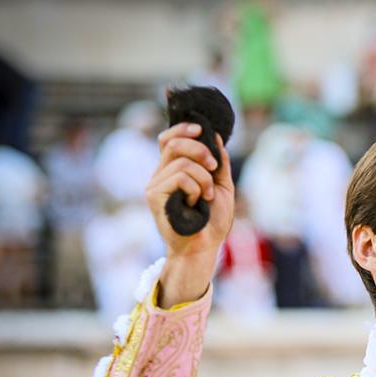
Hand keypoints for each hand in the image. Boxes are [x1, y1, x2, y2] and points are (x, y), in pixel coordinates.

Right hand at [146, 122, 234, 258]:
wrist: (205, 246)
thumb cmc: (213, 221)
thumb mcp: (222, 185)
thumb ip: (219, 162)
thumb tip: (215, 136)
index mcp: (173, 170)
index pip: (168, 139)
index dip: (183, 129)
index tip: (202, 130)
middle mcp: (160, 175)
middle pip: (173, 143)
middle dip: (200, 150)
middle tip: (213, 167)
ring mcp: (155, 185)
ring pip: (181, 161)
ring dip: (203, 177)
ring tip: (207, 196)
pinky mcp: (154, 196)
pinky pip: (180, 177)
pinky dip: (196, 187)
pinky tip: (196, 203)